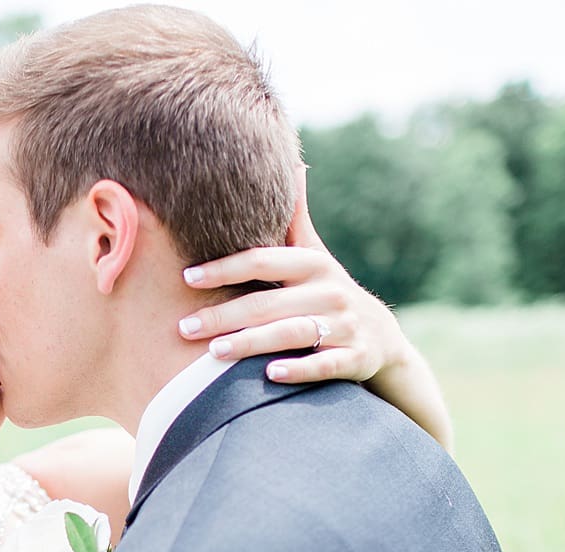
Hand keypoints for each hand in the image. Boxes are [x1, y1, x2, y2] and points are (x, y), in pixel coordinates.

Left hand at [177, 166, 410, 385]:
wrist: (381, 338)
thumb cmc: (328, 292)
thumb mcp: (314, 255)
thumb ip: (294, 218)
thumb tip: (294, 163)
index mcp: (313, 265)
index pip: (263, 260)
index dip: (225, 267)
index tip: (189, 276)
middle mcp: (329, 292)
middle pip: (268, 302)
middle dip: (224, 315)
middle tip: (183, 327)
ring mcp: (344, 326)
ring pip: (292, 333)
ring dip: (252, 342)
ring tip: (215, 352)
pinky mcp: (355, 358)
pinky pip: (325, 365)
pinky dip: (300, 369)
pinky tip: (271, 375)